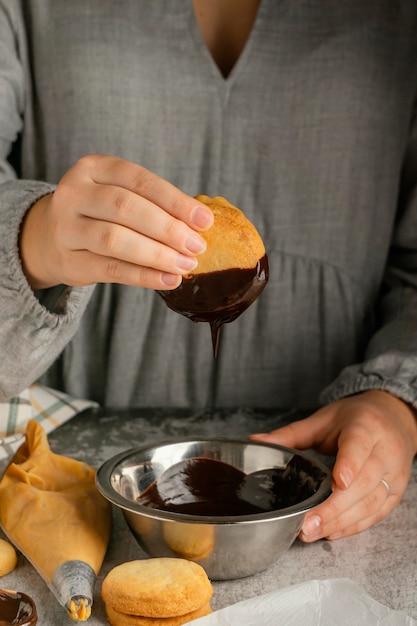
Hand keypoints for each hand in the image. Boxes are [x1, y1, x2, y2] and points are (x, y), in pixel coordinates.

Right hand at [19, 154, 213, 289]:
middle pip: (126, 208)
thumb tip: (200, 225)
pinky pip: (111, 269)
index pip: (139, 181)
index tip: (205, 220)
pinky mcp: (69, 260)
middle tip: (197, 246)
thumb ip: (153, 204)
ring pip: (115, 239)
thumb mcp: (119, 195)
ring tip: (185, 264)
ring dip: (157, 254)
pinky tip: (168, 280)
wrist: (49, 238)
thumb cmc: (99, 213)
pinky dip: (144, 276)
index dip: (175, 200)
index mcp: (93, 168)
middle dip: (168, 228)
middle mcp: (74, 193)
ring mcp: (66, 227)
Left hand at [251, 390, 416, 540]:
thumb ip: (291, 433)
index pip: (359, 445)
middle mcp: (385, 450)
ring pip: (371, 502)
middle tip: (308, 524)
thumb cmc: (357, 418)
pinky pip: (377, 514)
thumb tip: (255, 442)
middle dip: (335, 507)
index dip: (350, 464)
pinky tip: (332, 531)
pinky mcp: (396, 492)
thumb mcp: (324, 419)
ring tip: (312, 532)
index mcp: (366, 426)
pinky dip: (354, 526)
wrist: (395, 418)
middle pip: (364, 482)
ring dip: (342, 521)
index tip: (338, 482)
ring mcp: (394, 474)